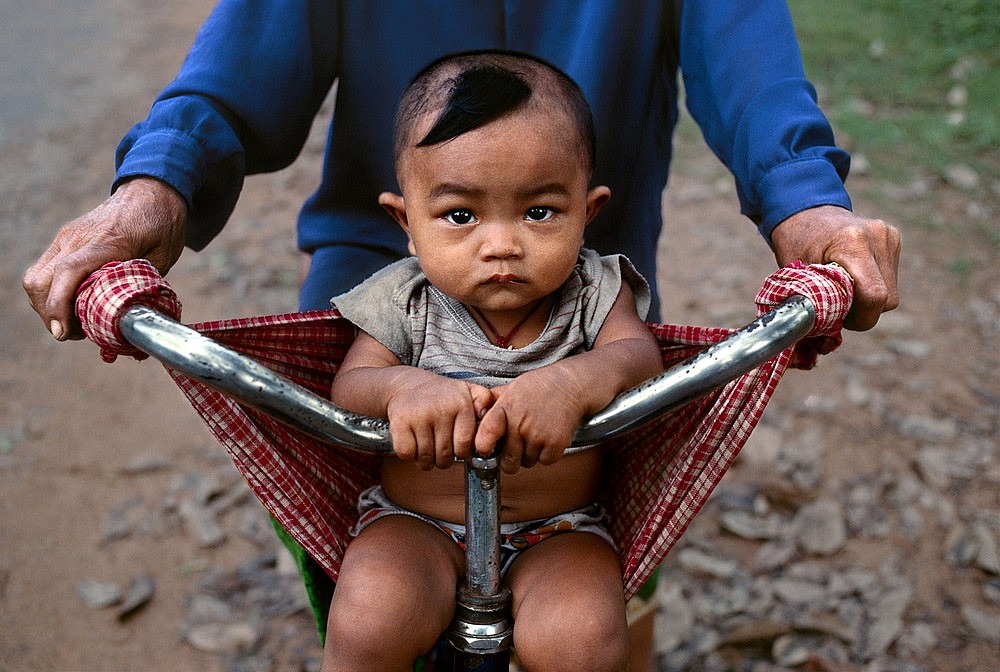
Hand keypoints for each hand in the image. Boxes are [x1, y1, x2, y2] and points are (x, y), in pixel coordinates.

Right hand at [22, 177, 186, 340]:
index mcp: (108, 242)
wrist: (151, 191)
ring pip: (36, 277)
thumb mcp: (163, 257)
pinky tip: (71, 304)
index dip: (59, 306)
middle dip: (51, 315)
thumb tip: (130, 318)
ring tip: (74, 322)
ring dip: (46, 306)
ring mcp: (67, 237)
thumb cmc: (162, 224)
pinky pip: (43, 269)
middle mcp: (78, 238)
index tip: (61, 332)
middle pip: (42, 281)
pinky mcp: (64, 239)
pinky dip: (49, 292)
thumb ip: (142, 285)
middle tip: (77, 333)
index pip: (69, 273)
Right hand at [386, 375, 493, 469]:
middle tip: (440, 447)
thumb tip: (486, 415)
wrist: (407, 384)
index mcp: (460, 404)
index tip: (457, 448)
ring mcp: (419, 416)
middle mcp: (440, 410)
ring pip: (425, 458)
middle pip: (445, 456)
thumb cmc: (440, 395)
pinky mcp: (399, 422)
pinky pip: (406, 453)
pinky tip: (412, 442)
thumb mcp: (467, 391)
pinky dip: (408, 453)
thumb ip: (484, 401)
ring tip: (427, 445)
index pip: (465, 445)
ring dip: (425, 459)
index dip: (461, 452)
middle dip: (443, 459)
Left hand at [475, 368, 586, 473]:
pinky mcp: (556, 443)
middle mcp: (520, 423)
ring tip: (536, 434)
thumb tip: (473, 415)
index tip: (486, 450)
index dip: (483, 448)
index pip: (485, 436)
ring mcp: (538, 435)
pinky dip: (547, 455)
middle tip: (518, 444)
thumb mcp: (511, 388)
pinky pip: (545, 462)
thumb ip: (492, 403)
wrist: (570, 384)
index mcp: (505, 409)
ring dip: (530, 455)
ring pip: (527, 463)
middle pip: (508, 461)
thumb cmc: (539, 387)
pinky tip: (548, 438)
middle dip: (511, 458)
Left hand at [771, 205, 899, 330]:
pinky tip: (852, 278)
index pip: (874, 296)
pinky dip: (871, 288)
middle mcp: (878, 236)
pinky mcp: (894, 239)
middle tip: (835, 306)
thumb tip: (823, 347)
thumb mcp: (794, 274)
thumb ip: (812, 307)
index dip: (858, 319)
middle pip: (887, 300)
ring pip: (891, 294)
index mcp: (852, 242)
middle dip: (861, 313)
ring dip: (867, 302)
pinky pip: (890, 281)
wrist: (805, 209)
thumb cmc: (795, 243)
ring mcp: (889, 236)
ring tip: (842, 289)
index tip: (837, 318)